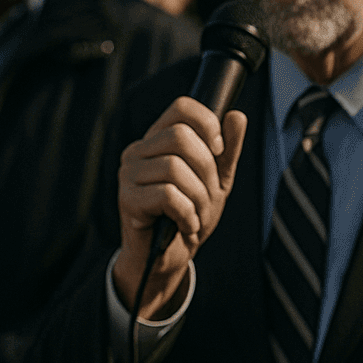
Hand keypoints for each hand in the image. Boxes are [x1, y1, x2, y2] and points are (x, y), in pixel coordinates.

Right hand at [112, 97, 246, 318]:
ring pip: (174, 167)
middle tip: (208, 194)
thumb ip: (228, 149)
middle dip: (207, 169)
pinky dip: (187, 213)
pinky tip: (186, 224)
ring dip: (198, 197)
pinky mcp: (127, 199)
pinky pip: (167, 195)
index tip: (218, 149)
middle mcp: (139, 151)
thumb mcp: (217, 179)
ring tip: (196, 213)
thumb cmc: (191, 212)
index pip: (182, 107)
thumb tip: (236, 115)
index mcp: (158, 139)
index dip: (207, 123)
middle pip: (181, 137)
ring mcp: (128, 174)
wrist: (171, 255)